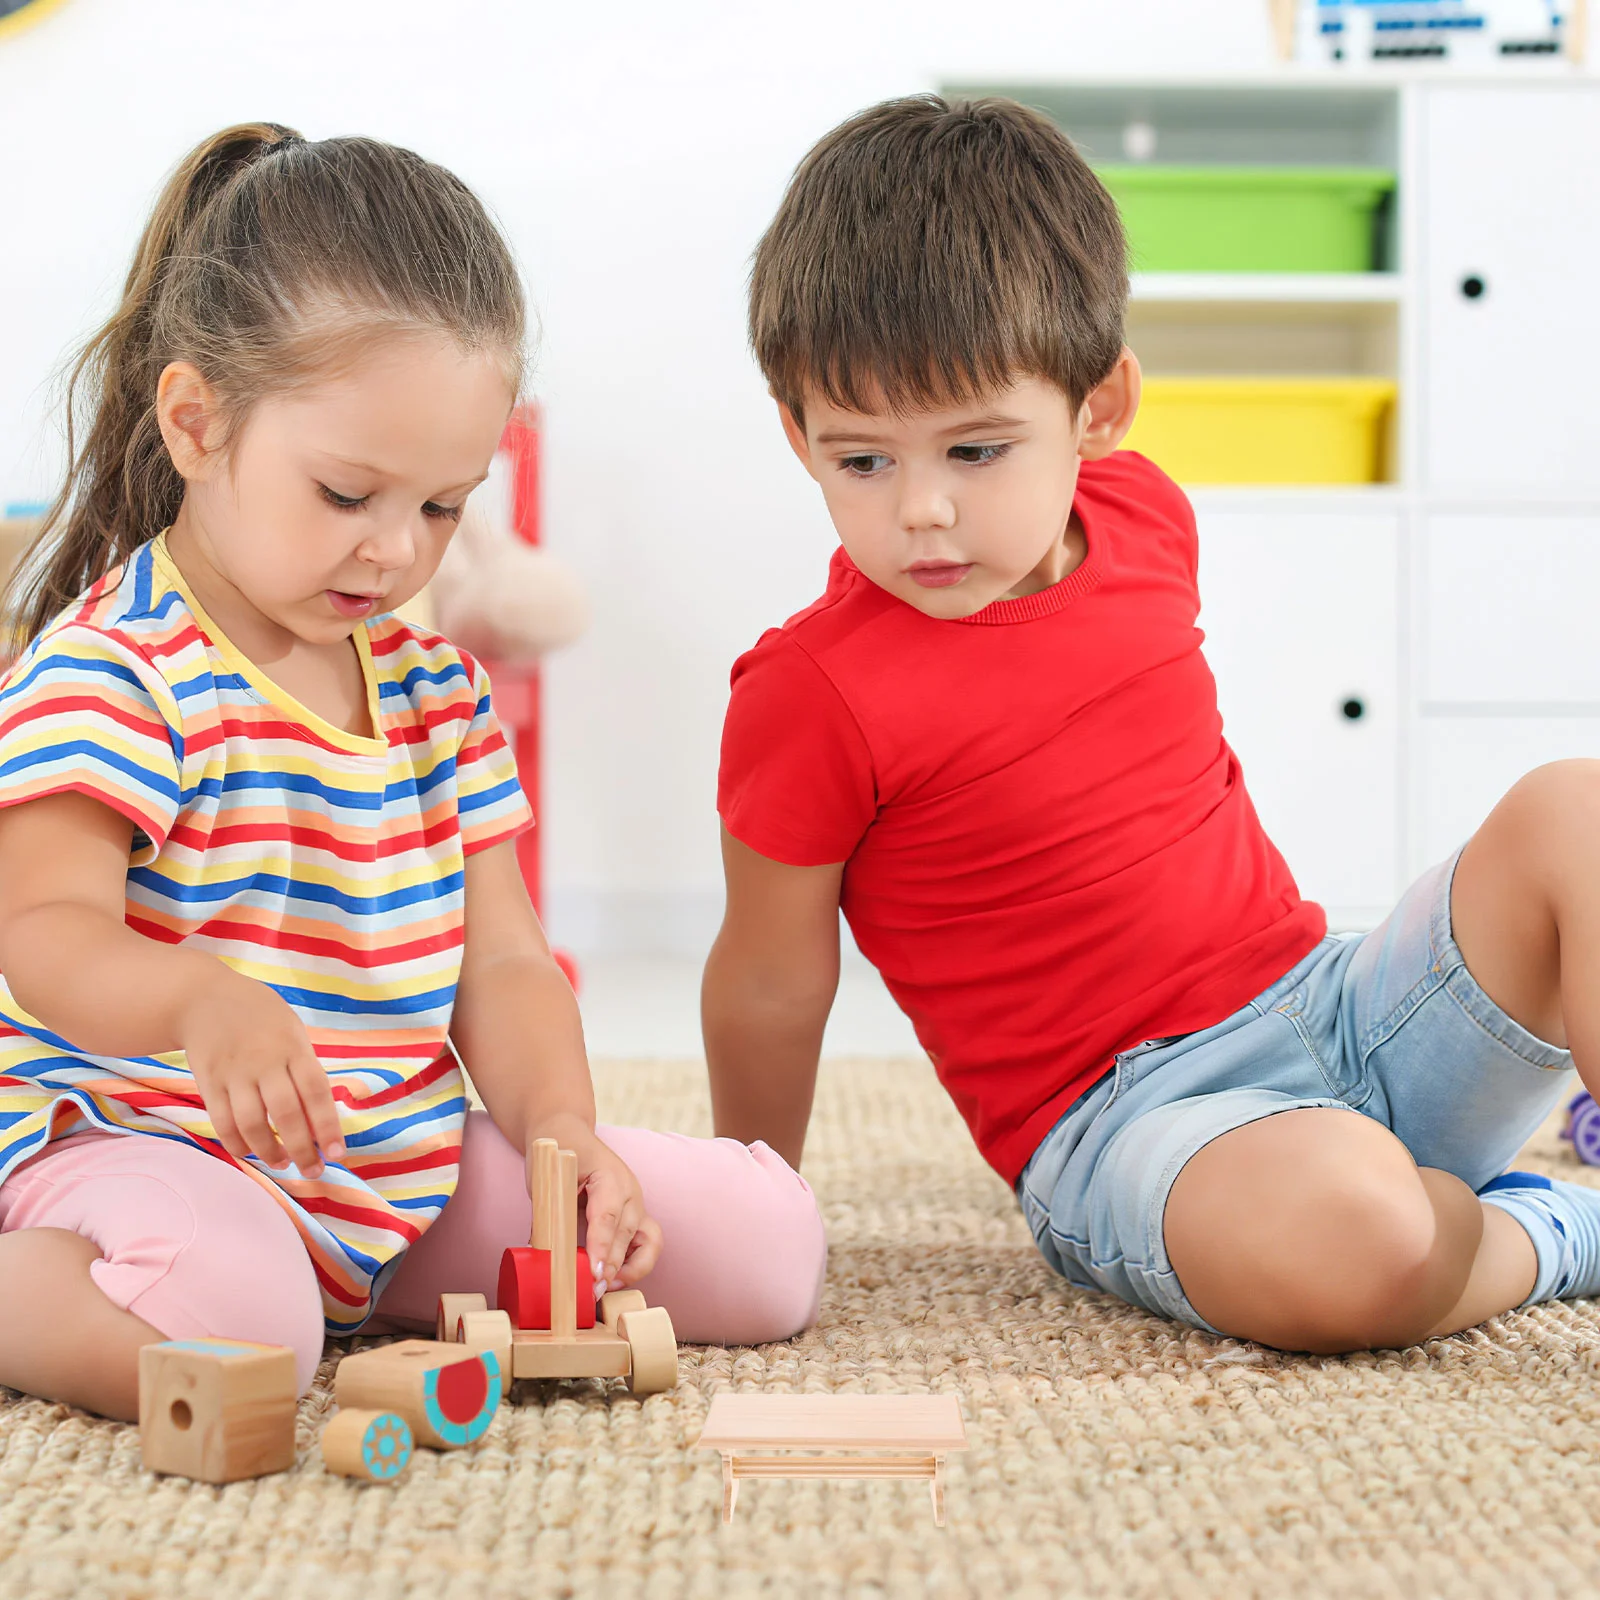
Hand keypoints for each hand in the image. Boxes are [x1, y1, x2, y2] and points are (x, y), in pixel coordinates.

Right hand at [176, 968, 344, 1178]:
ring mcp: (233, 1073)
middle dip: (303, 1148)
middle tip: (314, 1171)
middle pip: (286, 1113)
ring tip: (283, 1163)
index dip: (328, 1126)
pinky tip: (252, 1152)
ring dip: (269, 1151)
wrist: (203, 997)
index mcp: (293, 1047)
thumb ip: (304, 1069)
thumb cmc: (260, 1017)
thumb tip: (322, 1118)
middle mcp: (264, 1061)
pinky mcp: (208, 1083)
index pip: (316, 1092)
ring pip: (251, 1123)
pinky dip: (238, 1144)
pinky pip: (223, 1122)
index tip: (338, 1154)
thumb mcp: (291, 1031)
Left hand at [537, 1125, 662, 1295]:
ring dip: (632, 1269)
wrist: (567, 1133)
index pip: (607, 1215)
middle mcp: (630, 1190)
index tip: (594, 1273)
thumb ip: (548, 1216)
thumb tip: (543, 1256)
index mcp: (608, 1175)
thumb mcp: (545, 1181)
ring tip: (608, 1288)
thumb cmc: (554, 1155)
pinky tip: (617, 1279)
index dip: (601, 1247)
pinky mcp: (636, 1215)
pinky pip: (649, 1243)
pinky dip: (638, 1264)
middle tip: (590, 1292)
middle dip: (611, 1266)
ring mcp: (637, 1203)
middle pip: (627, 1234)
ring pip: (649, 1241)